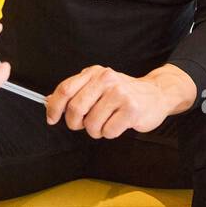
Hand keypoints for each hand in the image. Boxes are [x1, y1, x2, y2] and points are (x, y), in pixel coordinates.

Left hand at [45, 64, 194, 138]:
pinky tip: (118, 124)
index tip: (52, 119)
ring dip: (96, 130)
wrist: (156, 94)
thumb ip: (75, 92)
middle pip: (76, 108)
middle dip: (76, 124)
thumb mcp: (98, 86)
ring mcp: (120, 93)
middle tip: (84, 125)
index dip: (54, 107)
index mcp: (94, 73)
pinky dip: (110, 133)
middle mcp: (106, 79)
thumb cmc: (124, 93)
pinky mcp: (131, 109)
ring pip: (92, 124)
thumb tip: (48, 101)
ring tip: (107, 122)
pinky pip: (108, 131)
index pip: (65, 89)